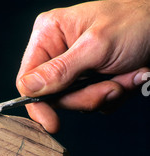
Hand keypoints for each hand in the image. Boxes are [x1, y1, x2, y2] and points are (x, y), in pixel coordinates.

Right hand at [16, 0, 149, 132]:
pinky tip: (128, 77)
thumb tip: (27, 87)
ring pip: (77, 103)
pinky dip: (115, 95)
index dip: (38, 104)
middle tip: (109, 87)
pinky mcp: (92, 80)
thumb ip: (61, 70)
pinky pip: (95, 103)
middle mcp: (59, 53)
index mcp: (50, 35)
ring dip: (105, 95)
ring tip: (126, 76)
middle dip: (86, 97)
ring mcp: (76, 69)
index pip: (28, 80)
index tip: (52, 123)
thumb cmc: (136, 22)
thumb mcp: (97, 46)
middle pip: (55, 97)